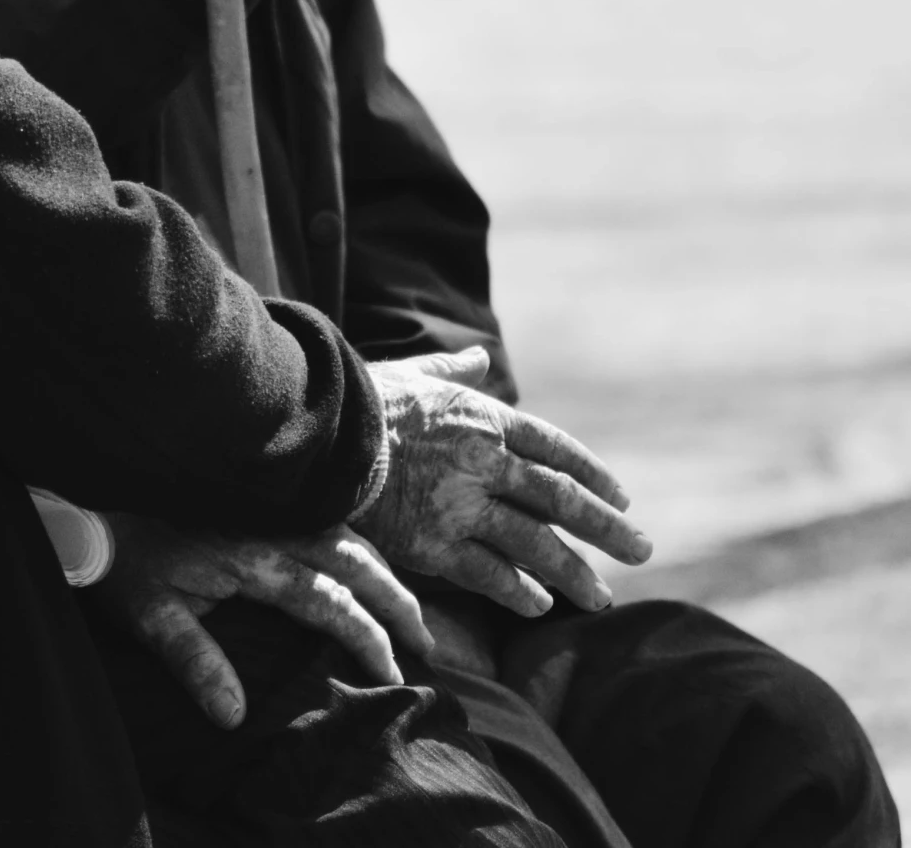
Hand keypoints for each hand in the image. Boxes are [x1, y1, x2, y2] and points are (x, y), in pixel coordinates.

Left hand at [90, 513, 432, 729]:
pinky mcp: (263, 492)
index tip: (395, 672)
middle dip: (397, 601)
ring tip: (408, 604)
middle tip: (429, 641)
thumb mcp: (148, 613)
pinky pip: (325, 511)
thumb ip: (193, 661)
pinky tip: (361, 556)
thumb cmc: (123, 553)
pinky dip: (355, 539)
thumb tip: (236, 716)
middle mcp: (275, 525)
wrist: (99, 480)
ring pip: (346, 531)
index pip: (331, 602)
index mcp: (256, 558)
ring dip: (382, 569)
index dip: (368, 638)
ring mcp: (272, 503)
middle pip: (355, 560)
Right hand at [361, 348, 652, 620]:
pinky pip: (489, 574)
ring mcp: (462, 505)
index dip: (594, 474)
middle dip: (606, 527)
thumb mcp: (417, 374)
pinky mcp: (434, 544)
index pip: (555, 448)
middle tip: (642, 550)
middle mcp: (484, 461)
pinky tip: (541, 605)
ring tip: (602, 597)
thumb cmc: (365, 400)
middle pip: (560, 498)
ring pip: (535, 545)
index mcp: (484, 418)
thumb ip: (454, 372)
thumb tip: (481, 359)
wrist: (322, 434)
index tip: (623, 496)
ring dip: (575, 573)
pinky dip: (520, 590)